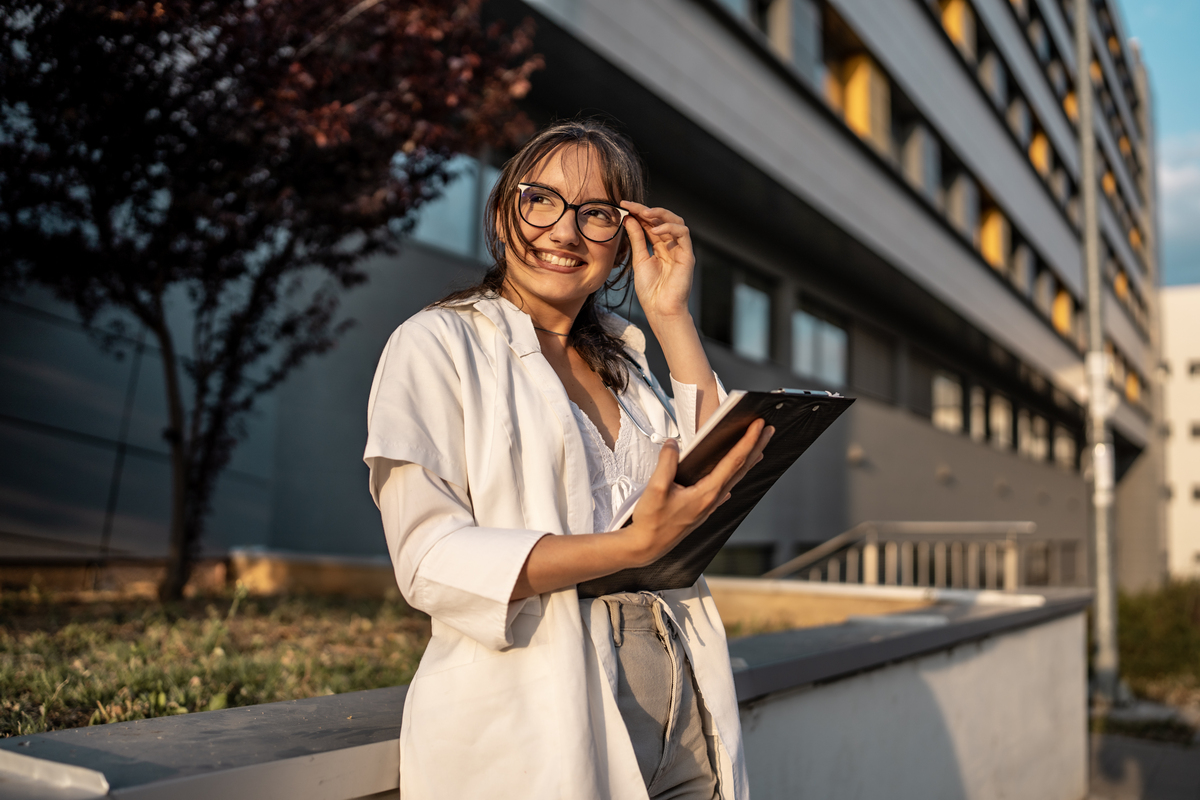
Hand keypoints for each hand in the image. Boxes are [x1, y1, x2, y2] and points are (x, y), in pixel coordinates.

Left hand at [620, 201, 695, 321]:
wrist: (660, 309)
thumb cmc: (650, 290)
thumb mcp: (639, 260)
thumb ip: (636, 239)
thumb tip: (629, 219)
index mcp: (660, 247)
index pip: (651, 224)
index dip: (638, 213)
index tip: (623, 205)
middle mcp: (671, 246)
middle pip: (663, 219)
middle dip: (647, 210)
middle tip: (631, 206)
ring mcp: (680, 250)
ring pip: (676, 221)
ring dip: (660, 214)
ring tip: (644, 213)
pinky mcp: (687, 255)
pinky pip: (683, 234)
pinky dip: (670, 228)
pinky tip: (656, 229)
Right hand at [622, 420, 774, 567]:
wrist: (645, 547)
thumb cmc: (651, 522)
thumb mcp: (656, 488)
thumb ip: (666, 463)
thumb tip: (672, 444)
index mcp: (707, 493)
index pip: (734, 461)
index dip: (748, 441)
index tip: (759, 426)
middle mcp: (712, 500)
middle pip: (740, 469)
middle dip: (755, 447)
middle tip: (768, 431)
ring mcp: (707, 507)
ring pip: (733, 479)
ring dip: (747, 462)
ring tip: (757, 449)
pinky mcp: (700, 511)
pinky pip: (722, 490)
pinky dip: (731, 479)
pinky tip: (732, 480)